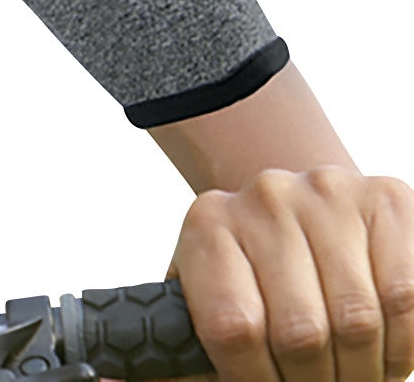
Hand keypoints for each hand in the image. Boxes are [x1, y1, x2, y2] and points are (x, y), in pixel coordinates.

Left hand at [168, 167, 413, 381]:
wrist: (308, 214)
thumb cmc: (257, 277)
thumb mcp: (207, 306)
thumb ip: (168, 354)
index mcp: (208, 225)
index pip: (233, 329)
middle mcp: (263, 198)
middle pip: (301, 332)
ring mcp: (325, 193)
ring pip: (359, 320)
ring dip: (365, 371)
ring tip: (354, 371)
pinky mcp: (384, 199)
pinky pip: (407, 297)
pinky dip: (404, 343)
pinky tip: (387, 347)